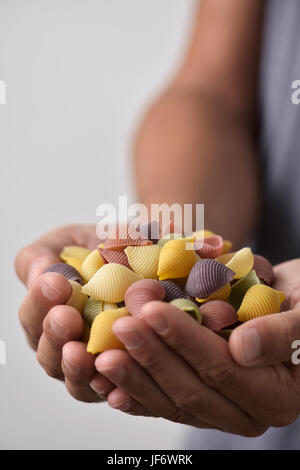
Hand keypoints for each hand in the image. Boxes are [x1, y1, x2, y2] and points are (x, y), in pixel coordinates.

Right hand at [15, 225, 115, 401]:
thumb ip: (42, 255)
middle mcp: (63, 345)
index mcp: (46, 314)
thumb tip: (38, 275)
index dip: (39, 302)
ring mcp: (89, 367)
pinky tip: (112, 376)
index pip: (33, 315)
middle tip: (66, 316)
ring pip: (73, 378)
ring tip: (80, 352)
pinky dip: (109, 387)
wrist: (144, 262)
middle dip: (54, 332)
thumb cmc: (100, 252)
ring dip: (74, 366)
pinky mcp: (118, 381)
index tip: (55, 283)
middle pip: (47, 351)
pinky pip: (111, 392)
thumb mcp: (67, 243)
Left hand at [93, 261, 299, 434]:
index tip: (150, 312)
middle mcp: (246, 410)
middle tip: (118, 327)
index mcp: (275, 394)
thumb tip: (242, 348)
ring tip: (102, 354)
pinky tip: (106, 383)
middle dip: (152, 357)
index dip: (184, 341)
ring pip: (173, 400)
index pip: (222, 368)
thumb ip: (282, 335)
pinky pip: (165, 402)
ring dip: (136, 376)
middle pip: (191, 388)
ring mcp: (221, 408)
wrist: (296, 306)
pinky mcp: (201, 398)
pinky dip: (135, 392)